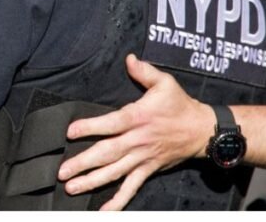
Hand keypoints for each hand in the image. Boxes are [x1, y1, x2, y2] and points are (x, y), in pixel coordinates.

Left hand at [56, 54, 212, 209]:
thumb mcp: (165, 83)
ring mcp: (142, 158)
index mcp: (138, 118)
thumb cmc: (180, 105)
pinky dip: (118, 200)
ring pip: (114, 173)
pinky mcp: (148, 170)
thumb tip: (129, 59)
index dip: (90, 127)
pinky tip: (103, 210)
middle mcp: (137, 141)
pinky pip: (131, 187)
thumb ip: (144, 71)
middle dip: (83, 163)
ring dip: (92, 182)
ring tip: (72, 188)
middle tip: (63, 171)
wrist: (203, 130)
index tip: (70, 132)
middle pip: (107, 154)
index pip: (111, 124)